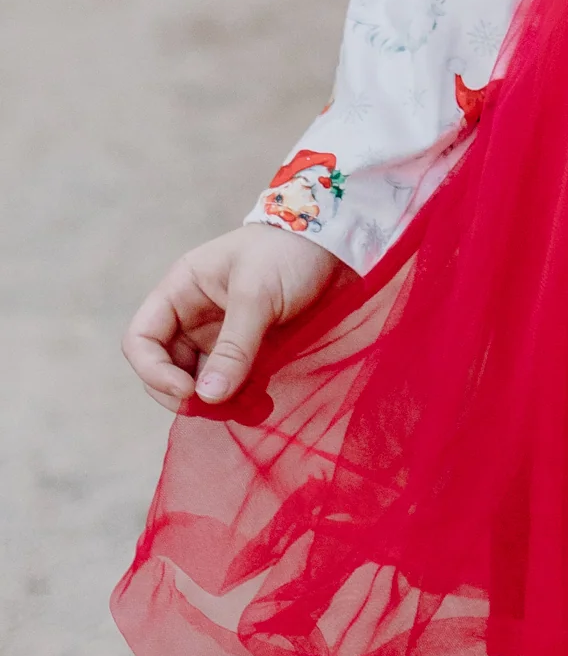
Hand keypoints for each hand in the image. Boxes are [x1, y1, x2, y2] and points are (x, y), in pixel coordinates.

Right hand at [122, 224, 339, 412]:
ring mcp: (221, 337)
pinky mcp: (251, 352)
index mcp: (181, 291)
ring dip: (219, 406)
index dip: (153, 371)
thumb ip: (234, 347)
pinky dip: (242, 402)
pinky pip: (233, 388)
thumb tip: (207, 398)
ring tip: (252, 409)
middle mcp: (194, 318)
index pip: (141, 340)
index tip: (188, 391)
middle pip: (167, 372)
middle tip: (219, 409)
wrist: (338, 245)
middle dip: (188, 397)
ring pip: (201, 386)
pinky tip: (263, 405)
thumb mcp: (258, 294)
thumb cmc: (290, 252)